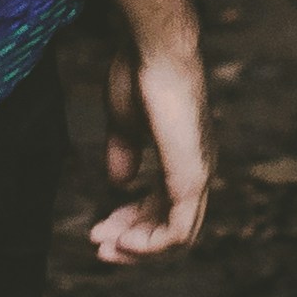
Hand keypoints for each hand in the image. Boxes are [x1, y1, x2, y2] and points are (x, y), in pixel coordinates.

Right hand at [82, 30, 208, 265]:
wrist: (154, 50)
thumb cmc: (139, 72)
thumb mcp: (124, 121)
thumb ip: (124, 153)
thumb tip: (120, 183)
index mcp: (184, 155)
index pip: (164, 205)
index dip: (131, 221)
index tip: (100, 227)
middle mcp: (197, 169)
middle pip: (170, 225)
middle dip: (132, 239)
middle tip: (98, 245)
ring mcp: (198, 175)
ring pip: (176, 235)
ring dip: (139, 247)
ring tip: (105, 247)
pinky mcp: (191, 178)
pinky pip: (178, 231)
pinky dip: (151, 245)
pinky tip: (124, 242)